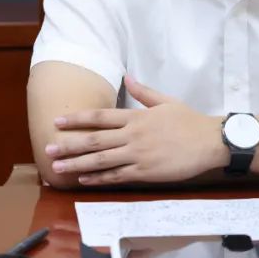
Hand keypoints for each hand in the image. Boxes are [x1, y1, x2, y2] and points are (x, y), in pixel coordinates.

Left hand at [44, 75, 226, 185]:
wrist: (210, 141)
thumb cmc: (189, 121)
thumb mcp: (166, 101)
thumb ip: (144, 92)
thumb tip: (127, 76)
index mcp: (137, 117)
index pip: (100, 117)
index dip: (77, 119)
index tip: (57, 122)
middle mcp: (133, 135)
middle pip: (94, 140)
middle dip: (69, 145)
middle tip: (48, 149)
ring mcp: (138, 155)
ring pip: (101, 160)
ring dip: (77, 164)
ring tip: (58, 168)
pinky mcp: (146, 172)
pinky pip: (117, 176)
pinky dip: (99, 179)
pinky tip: (84, 181)